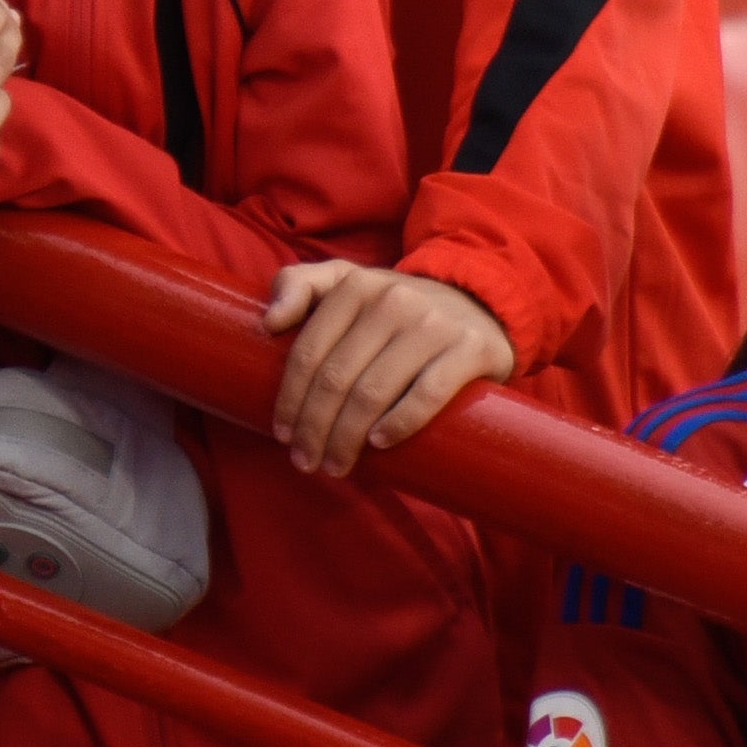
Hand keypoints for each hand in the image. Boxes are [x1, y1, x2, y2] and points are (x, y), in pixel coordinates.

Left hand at [256, 264, 515, 473]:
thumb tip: (269, 323)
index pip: (309, 351)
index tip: (282, 434)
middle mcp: (393, 299)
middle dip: (314, 428)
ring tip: (336, 465)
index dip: (290, 399)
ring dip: (347, 437)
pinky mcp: (470, 348)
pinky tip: (379, 443)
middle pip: (337, 377)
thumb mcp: (347, 282)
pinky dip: (399, 422)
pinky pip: (428, 393)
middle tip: (306, 462)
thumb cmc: (395, 308)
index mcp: (355, 285)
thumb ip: (300, 285)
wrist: (478, 304)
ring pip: (375, 391)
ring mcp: (433, 324)